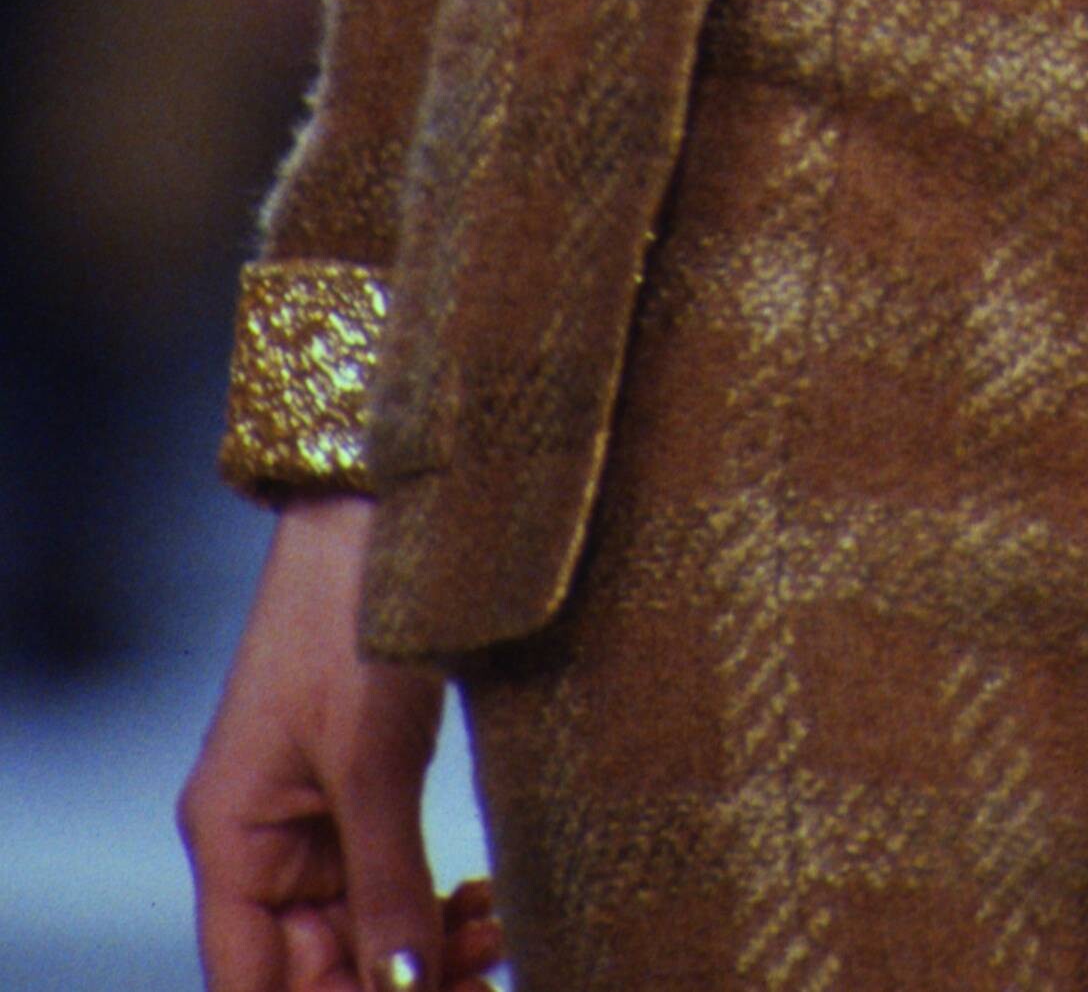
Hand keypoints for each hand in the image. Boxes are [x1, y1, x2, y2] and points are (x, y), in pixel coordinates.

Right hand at [179, 497, 503, 991]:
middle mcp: (263, 842)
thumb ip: (388, 887)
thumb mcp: (373, 760)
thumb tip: (405, 991)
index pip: (251, 985)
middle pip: (312, 970)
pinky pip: (391, 886)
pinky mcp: (366, 790)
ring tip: (498, 941)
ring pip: (362, 935)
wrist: (386, 502)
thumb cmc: (354, 609)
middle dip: (397, 986)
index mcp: (232, 839)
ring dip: (427, 954)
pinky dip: (436, 909)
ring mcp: (316, 818)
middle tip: (484, 979)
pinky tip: (487, 907)